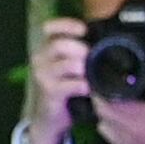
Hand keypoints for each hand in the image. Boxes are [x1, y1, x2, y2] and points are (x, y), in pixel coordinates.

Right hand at [27, 16, 91, 136]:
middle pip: (59, 44)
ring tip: (92, 74)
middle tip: (93, 57)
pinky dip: (82, 86)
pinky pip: (69, 85)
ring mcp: (42, 76)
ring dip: (84, 68)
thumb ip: (77, 54)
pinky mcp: (48, 92)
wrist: (46, 119)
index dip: (67, 25)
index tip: (84, 30)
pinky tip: (88, 89)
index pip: (49, 28)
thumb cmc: (61, 89)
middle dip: (80, 49)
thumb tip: (104, 41)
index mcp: (45, 50)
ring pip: (66, 64)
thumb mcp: (65, 69)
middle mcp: (40, 60)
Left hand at [90, 64, 144, 143]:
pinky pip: (105, 133)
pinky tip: (116, 118)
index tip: (104, 78)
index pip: (106, 99)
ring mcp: (121, 140)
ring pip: (100, 121)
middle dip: (100, 97)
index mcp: (139, 114)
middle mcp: (126, 127)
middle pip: (99, 109)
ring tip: (110, 100)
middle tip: (106, 87)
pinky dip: (106, 123)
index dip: (101, 88)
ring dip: (102, 111)